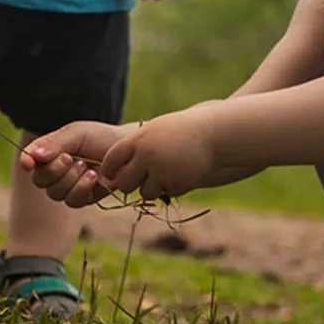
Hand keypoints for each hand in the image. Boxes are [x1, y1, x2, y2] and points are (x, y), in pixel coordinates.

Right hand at [20, 120, 134, 207]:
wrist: (127, 151)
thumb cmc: (102, 137)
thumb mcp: (77, 134)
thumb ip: (54, 143)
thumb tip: (32, 155)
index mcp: (51, 151)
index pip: (30, 159)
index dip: (27, 161)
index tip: (28, 162)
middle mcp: (56, 170)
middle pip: (40, 180)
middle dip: (55, 171)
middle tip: (71, 158)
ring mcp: (68, 186)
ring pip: (55, 194)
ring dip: (71, 180)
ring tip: (87, 166)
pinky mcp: (83, 198)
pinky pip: (73, 202)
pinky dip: (82, 189)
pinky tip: (94, 177)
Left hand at [98, 106, 219, 200]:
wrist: (214, 134)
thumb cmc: (183, 130)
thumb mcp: (156, 131)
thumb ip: (137, 147)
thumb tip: (116, 170)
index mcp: (139, 139)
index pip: (112, 159)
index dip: (109, 169)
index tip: (112, 174)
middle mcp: (146, 156)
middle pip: (124, 183)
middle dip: (130, 184)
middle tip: (140, 179)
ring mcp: (161, 171)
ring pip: (144, 193)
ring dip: (152, 188)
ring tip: (165, 174)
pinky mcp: (176, 183)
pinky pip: (165, 194)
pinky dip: (171, 188)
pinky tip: (181, 174)